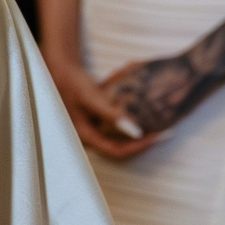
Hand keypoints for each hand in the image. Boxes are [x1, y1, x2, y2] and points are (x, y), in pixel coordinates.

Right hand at [45, 57, 160, 160]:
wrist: (60, 72)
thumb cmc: (71, 85)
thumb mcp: (90, 98)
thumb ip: (109, 114)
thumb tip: (133, 130)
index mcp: (86, 135)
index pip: (117, 151)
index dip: (138, 147)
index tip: (157, 135)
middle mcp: (92, 135)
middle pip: (122, 146)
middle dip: (143, 138)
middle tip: (164, 129)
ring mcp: (96, 128)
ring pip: (122, 135)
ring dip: (139, 127)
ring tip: (156, 116)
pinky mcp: (100, 119)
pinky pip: (119, 124)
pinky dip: (131, 116)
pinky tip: (141, 103)